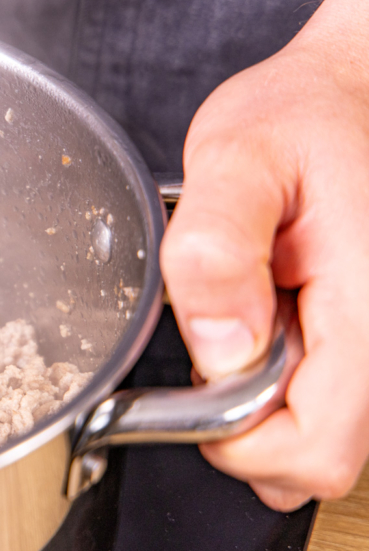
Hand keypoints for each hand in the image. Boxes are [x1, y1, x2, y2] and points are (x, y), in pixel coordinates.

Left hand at [161, 0, 368, 511]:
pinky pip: (325, 398)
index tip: (199, 385)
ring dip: (263, 396)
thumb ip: (217, 250)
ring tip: (252, 310)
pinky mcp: (365, 341)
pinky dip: (283, 377)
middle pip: (317, 458)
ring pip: (320, 431)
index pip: (316, 451)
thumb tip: (218, 347)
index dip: (239, 442)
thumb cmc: (306, 114)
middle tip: (223, 330)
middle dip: (245, 419)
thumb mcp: (239, 155)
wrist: (352, 93)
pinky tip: (269, 319)